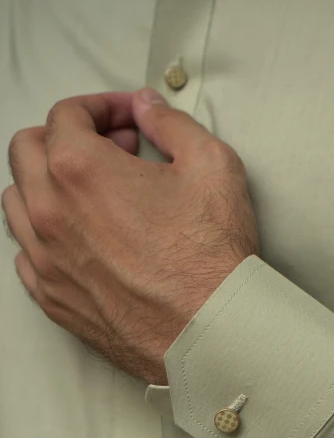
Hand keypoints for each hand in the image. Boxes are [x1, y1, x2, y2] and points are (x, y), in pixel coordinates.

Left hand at [2, 89, 259, 384]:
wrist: (210, 331)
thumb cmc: (211, 256)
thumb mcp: (211, 164)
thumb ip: (171, 123)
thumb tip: (148, 107)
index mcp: (79, 169)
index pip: (66, 115)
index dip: (100, 107)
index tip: (126, 120)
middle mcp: (49, 213)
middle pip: (27, 151)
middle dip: (64, 137)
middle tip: (110, 149)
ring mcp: (46, 260)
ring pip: (16, 202)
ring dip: (47, 184)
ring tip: (91, 192)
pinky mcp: (54, 299)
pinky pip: (26, 255)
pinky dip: (45, 235)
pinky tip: (81, 238)